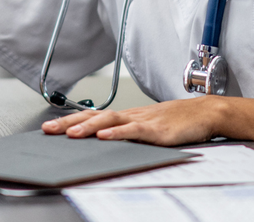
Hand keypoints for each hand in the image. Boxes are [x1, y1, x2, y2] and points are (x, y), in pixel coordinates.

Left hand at [42, 97, 216, 145]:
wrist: (205, 113)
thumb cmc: (178, 121)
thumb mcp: (149, 126)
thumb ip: (129, 132)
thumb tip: (106, 141)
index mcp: (128, 116)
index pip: (94, 116)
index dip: (72, 120)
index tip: (51, 127)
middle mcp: (132, 115)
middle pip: (96, 117)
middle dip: (70, 123)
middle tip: (49, 130)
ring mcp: (144, 121)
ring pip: (111, 121)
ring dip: (89, 127)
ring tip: (71, 133)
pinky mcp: (157, 130)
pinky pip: (134, 131)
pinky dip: (118, 133)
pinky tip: (105, 136)